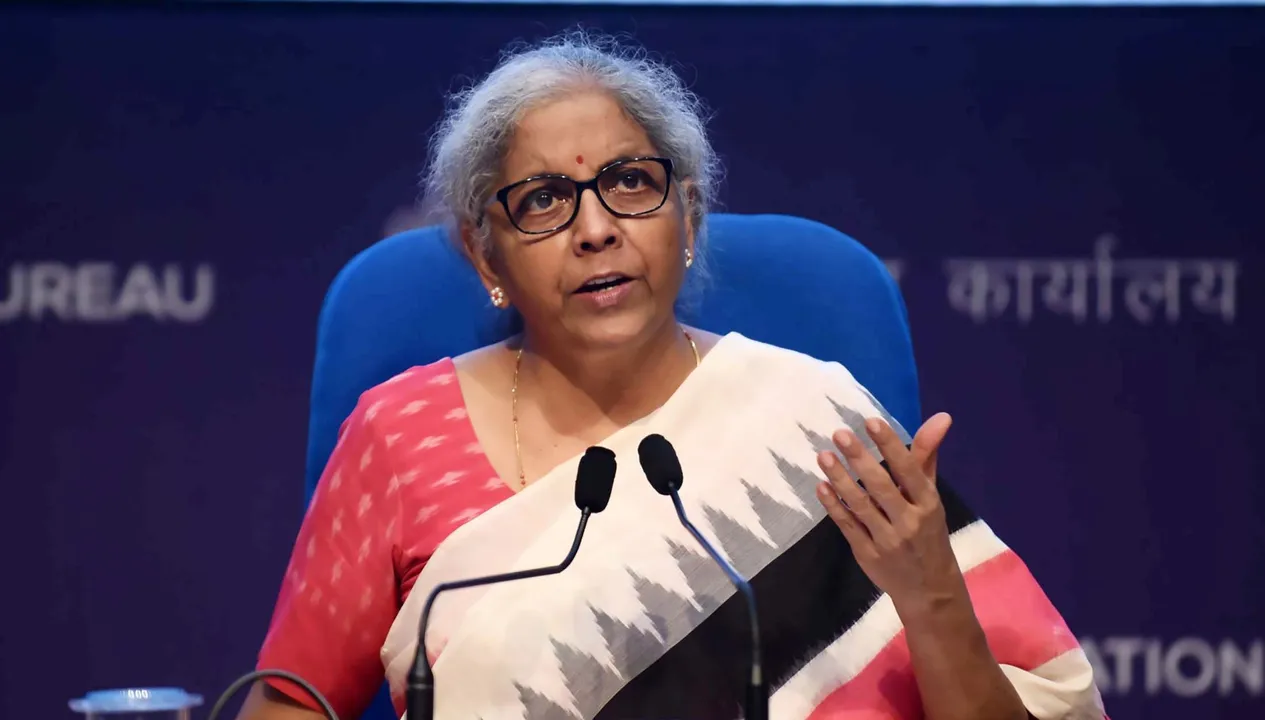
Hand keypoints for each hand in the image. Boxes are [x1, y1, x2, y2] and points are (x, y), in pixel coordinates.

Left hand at [815, 413, 965, 616]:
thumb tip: (941, 416)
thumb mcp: (931, 496)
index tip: (871, 422)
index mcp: (928, 504)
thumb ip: (927, 456)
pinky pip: (848, 526)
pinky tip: (821, 486)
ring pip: (860, 506)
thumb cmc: (928, 533)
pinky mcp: (867, 554)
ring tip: (824, 455)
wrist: (929, 590)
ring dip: (840, 479)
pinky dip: (833, 506)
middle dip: (860, 459)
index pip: (909, 471)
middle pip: (881, 487)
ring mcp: (887, 540)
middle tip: (839, 434)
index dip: (891, 446)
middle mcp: (909, 522)